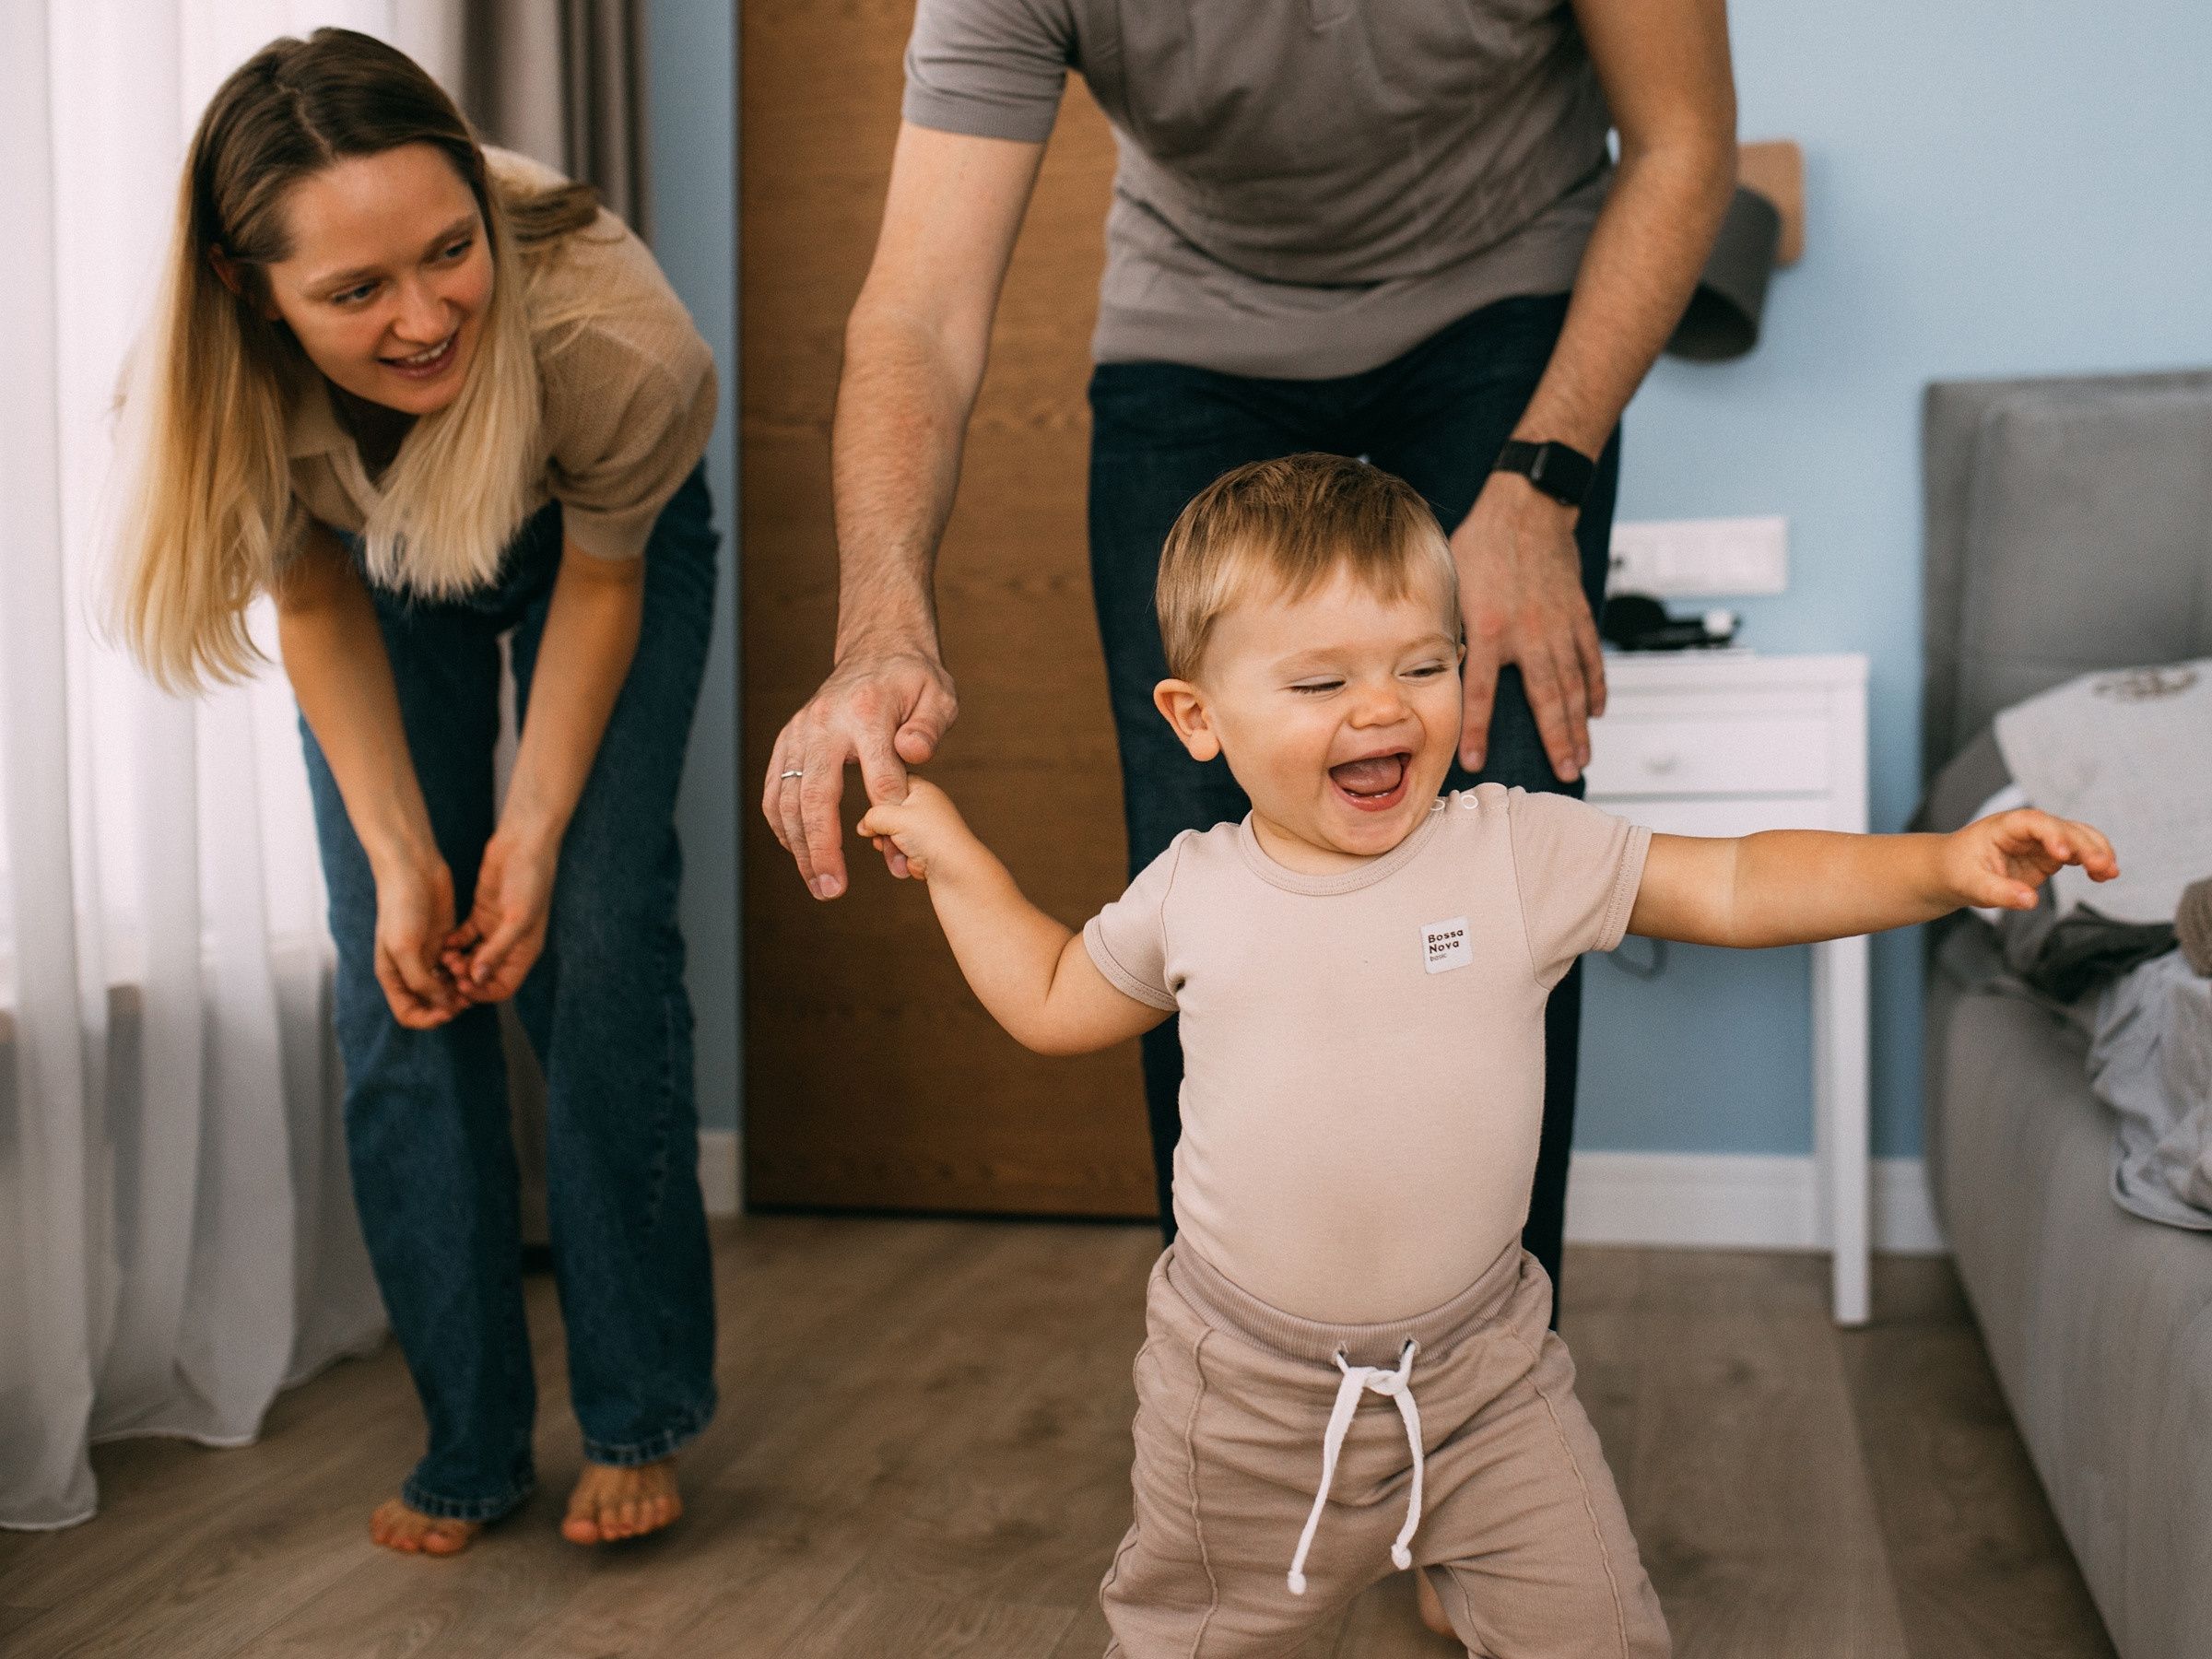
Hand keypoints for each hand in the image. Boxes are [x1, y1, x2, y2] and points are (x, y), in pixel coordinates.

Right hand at [372, 854, 467, 1028]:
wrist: (413, 870)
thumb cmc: (401, 906)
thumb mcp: (406, 947)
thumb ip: (421, 980)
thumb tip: (442, 1003)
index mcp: (392, 975)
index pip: (408, 1013)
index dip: (429, 1018)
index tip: (449, 1010)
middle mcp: (409, 969)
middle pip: (430, 1003)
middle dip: (449, 1004)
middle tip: (467, 995)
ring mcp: (428, 956)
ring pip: (447, 986)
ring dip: (460, 987)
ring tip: (469, 976)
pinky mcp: (444, 941)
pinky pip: (457, 966)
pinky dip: (464, 968)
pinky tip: (469, 958)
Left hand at [440, 826, 556, 1001]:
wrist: (524, 844)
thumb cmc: (530, 879)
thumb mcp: (517, 917)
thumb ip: (497, 949)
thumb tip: (478, 978)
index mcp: (525, 950)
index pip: (503, 986)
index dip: (483, 992)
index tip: (463, 985)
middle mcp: (510, 944)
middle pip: (485, 975)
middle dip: (466, 978)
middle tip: (449, 972)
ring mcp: (494, 929)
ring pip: (472, 957)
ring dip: (458, 962)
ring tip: (444, 957)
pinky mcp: (481, 914)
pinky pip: (464, 938)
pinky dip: (454, 943)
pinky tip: (446, 941)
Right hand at [765, 640, 958, 899]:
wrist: (877, 648)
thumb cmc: (914, 679)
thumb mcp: (938, 695)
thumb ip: (929, 728)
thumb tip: (913, 754)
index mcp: (867, 711)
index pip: (877, 774)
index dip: (889, 813)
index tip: (897, 848)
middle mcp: (825, 722)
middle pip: (816, 795)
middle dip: (822, 848)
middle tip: (832, 889)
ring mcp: (800, 731)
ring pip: (788, 798)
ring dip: (799, 847)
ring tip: (818, 885)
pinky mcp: (788, 739)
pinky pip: (776, 789)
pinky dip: (782, 825)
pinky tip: (798, 854)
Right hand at [854, 776, 978, 883]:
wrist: (956, 871)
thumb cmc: (932, 837)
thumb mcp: (894, 817)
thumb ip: (872, 816)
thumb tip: (863, 826)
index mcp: (922, 790)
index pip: (892, 782)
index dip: (880, 798)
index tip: (875, 811)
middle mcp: (925, 807)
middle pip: (889, 814)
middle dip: (884, 831)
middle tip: (888, 838)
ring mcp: (925, 829)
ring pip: (893, 836)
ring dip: (893, 849)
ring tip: (903, 853)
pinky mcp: (925, 849)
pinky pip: (902, 852)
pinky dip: (903, 860)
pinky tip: (911, 864)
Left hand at [1451, 471, 1605, 780]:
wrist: (1528, 506)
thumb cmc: (1483, 541)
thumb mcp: (1451, 583)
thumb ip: (1444, 627)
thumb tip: (1421, 664)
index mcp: (1488, 628)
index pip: (1480, 692)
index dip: (1476, 730)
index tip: (1474, 762)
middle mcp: (1528, 633)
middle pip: (1545, 699)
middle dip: (1555, 741)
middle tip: (1564, 775)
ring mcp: (1558, 626)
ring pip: (1573, 686)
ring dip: (1578, 726)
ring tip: (1582, 757)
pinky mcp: (1577, 614)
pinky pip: (1590, 658)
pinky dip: (1596, 686)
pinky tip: (1597, 711)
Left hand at [1944, 809, 2117, 911]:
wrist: (1952, 870)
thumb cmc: (1958, 871)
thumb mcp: (1971, 885)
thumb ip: (1999, 892)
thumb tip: (2031, 901)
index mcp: (2005, 826)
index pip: (2033, 823)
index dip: (2052, 834)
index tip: (2062, 854)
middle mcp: (2028, 829)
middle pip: (2063, 829)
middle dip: (2084, 846)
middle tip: (2102, 867)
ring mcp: (2042, 841)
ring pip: (2077, 838)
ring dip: (2097, 852)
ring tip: (2110, 872)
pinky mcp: (2050, 856)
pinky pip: (2077, 854)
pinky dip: (2093, 862)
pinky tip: (2105, 876)